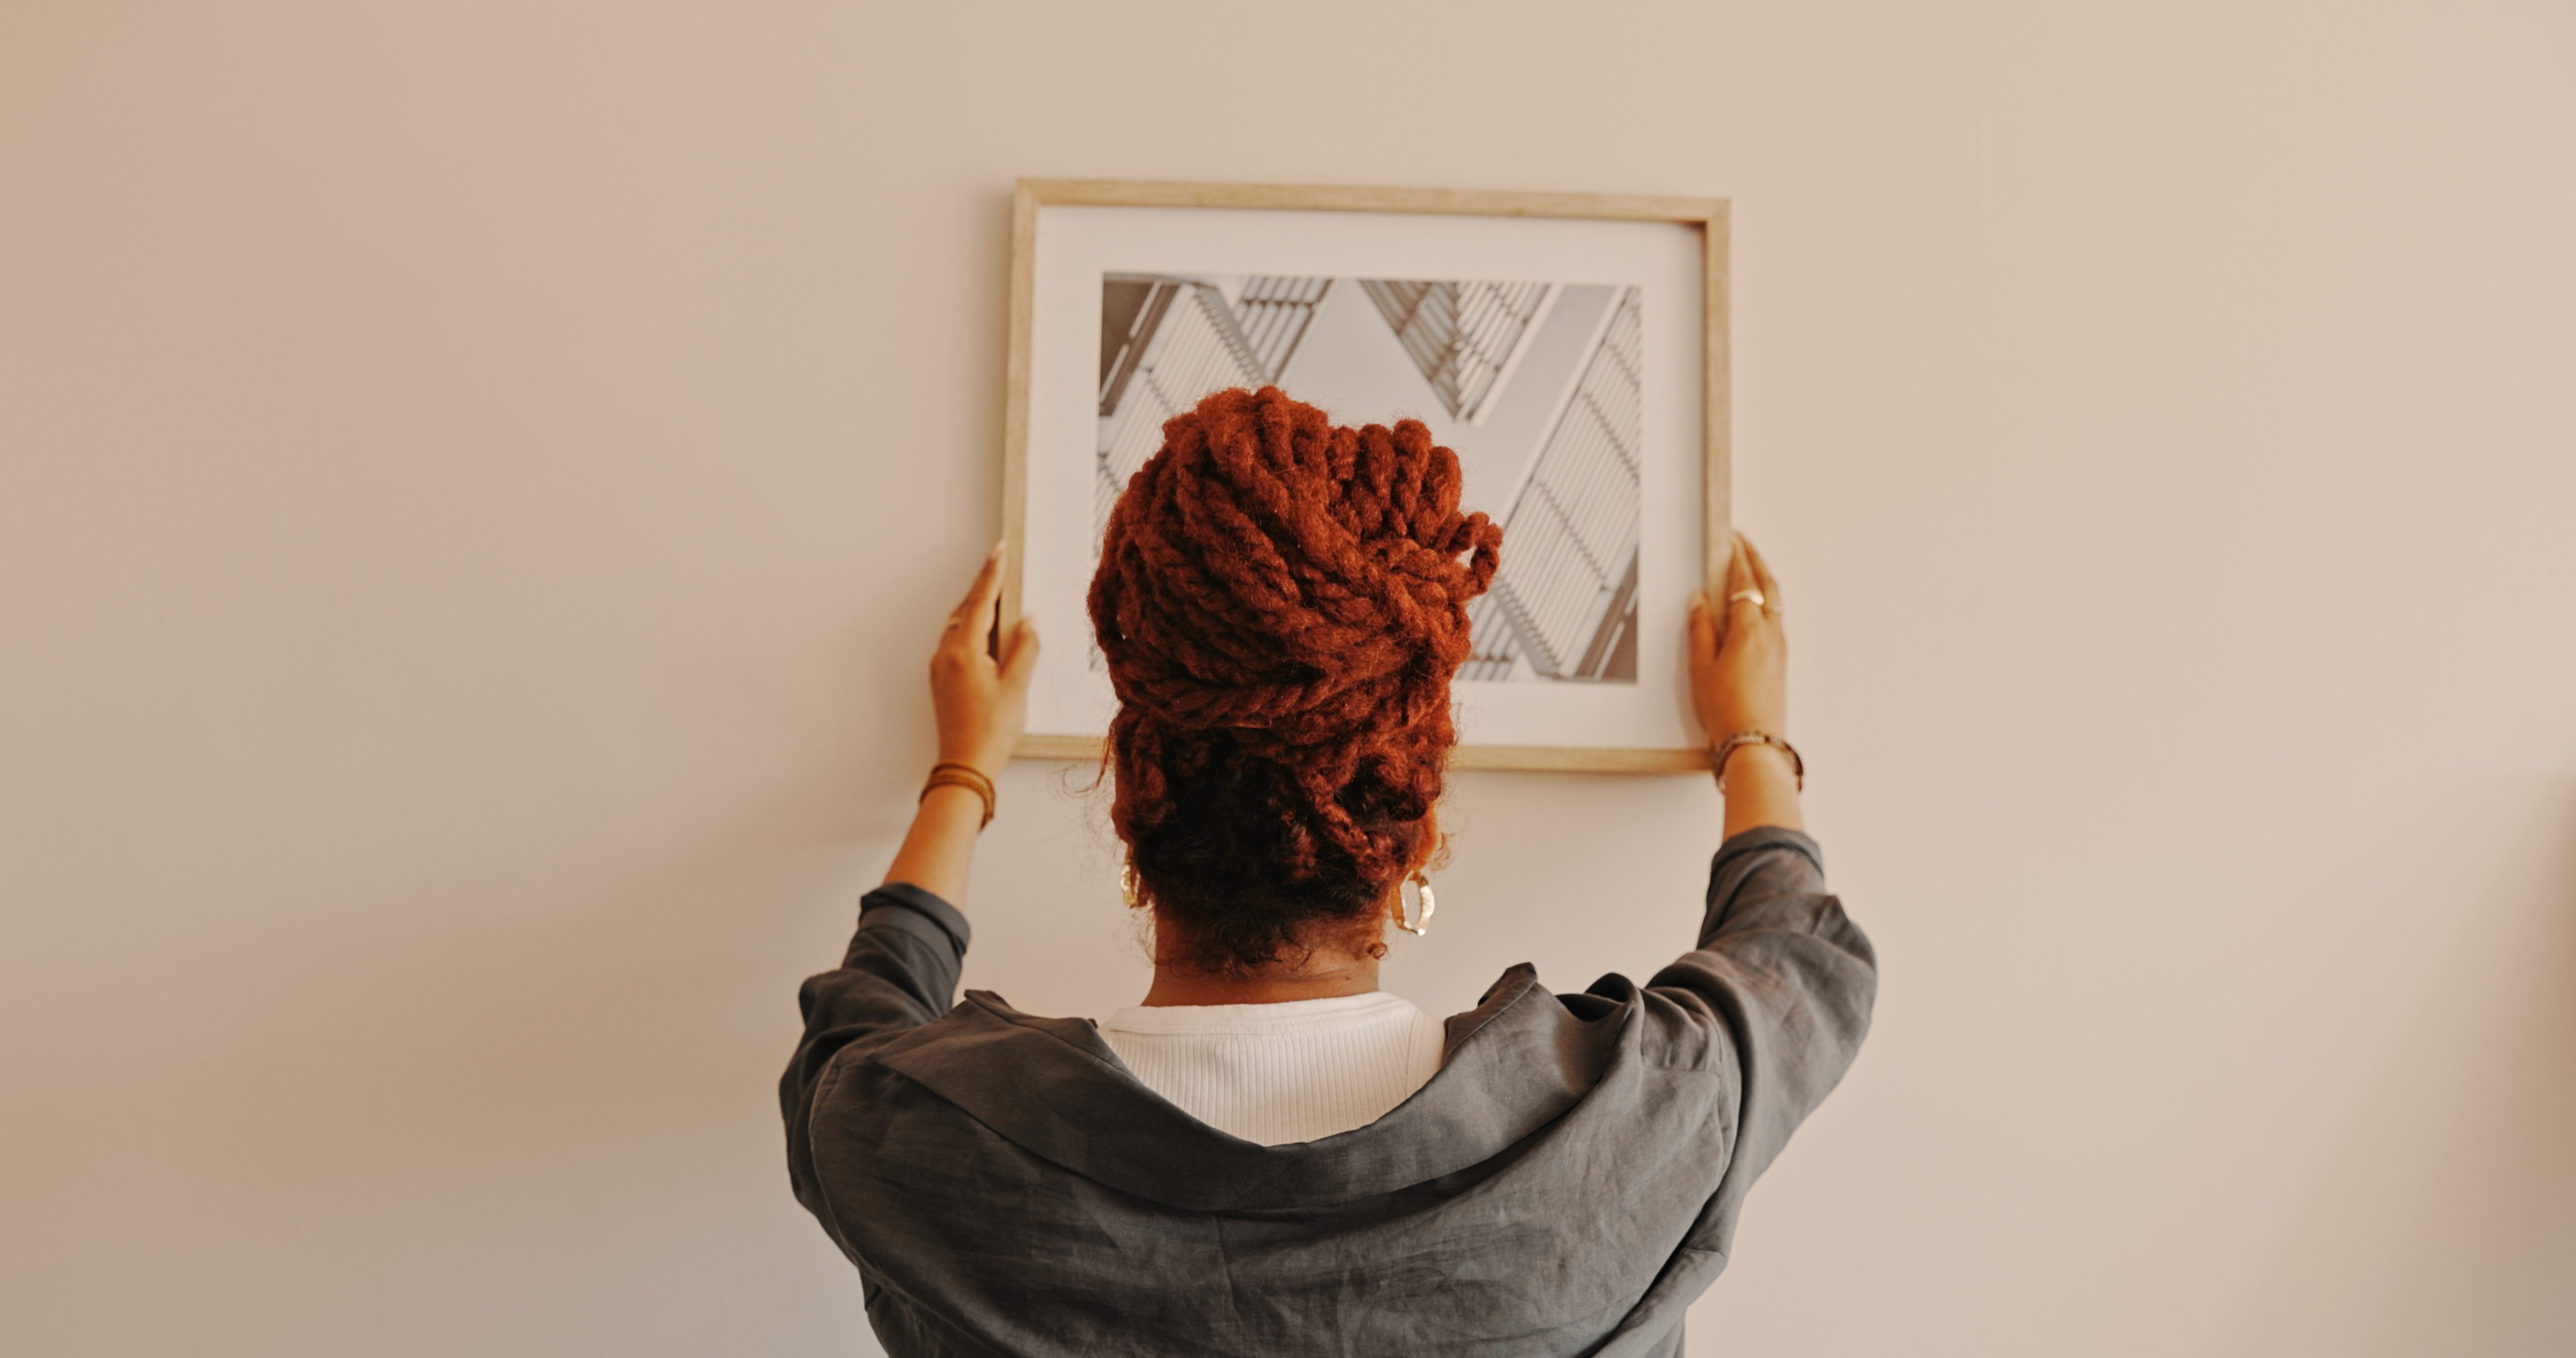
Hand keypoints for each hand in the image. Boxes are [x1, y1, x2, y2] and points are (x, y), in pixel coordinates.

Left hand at [929, 541, 1038, 775]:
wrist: (965, 766)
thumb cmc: (991, 730)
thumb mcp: (1018, 687)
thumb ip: (1025, 648)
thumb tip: (1030, 621)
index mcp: (965, 651)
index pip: (981, 602)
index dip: (993, 574)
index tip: (999, 551)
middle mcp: (946, 654)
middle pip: (966, 610)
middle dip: (984, 587)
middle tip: (1000, 565)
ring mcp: (941, 668)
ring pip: (959, 626)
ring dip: (977, 608)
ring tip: (998, 596)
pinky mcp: (942, 681)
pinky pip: (956, 642)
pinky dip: (971, 629)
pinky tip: (986, 633)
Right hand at [1687, 531, 1786, 741]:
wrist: (1753, 743)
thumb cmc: (1727, 710)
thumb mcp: (1701, 667)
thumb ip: (1700, 629)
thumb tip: (1699, 600)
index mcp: (1750, 630)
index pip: (1744, 582)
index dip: (1737, 558)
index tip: (1731, 540)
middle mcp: (1771, 634)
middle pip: (1768, 585)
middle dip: (1756, 560)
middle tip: (1744, 544)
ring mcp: (1780, 649)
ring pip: (1775, 602)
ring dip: (1763, 580)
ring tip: (1748, 570)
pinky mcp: (1781, 662)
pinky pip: (1775, 619)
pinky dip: (1766, 602)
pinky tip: (1754, 608)